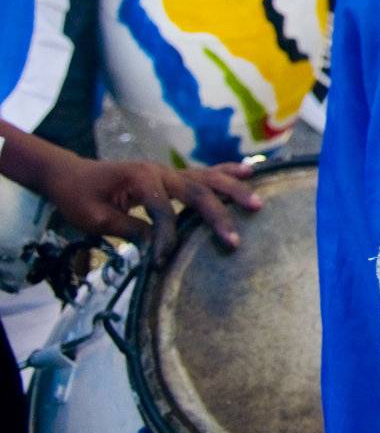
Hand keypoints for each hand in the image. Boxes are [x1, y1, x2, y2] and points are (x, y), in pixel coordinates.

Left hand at [40, 156, 261, 258]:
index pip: (163, 210)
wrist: (70, 174)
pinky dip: (227, 172)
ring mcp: (169, 171)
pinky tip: (249, 171)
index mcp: (140, 179)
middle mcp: (160, 170)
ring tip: (256, 202)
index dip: (165, 237)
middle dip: (218, 215)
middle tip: (234, 238)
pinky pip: (205, 172)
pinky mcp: (173, 175)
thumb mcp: (96, 219)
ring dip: (234, 190)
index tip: (161, 262)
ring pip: (208, 178)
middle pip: (197, 190)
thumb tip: (158, 246)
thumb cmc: (79, 197)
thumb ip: (130, 228)